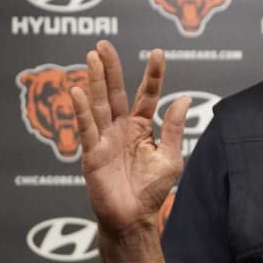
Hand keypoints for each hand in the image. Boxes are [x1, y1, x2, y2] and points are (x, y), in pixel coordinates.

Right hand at [71, 40, 190, 237]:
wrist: (133, 218)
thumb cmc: (151, 190)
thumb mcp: (171, 157)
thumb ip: (174, 128)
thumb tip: (184, 98)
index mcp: (141, 127)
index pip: (146, 94)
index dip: (152, 75)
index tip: (157, 52)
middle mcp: (121, 129)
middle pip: (115, 92)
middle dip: (110, 68)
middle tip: (103, 44)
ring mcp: (105, 139)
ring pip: (99, 104)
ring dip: (94, 81)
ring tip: (91, 57)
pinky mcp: (92, 154)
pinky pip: (87, 129)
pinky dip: (82, 111)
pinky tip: (78, 91)